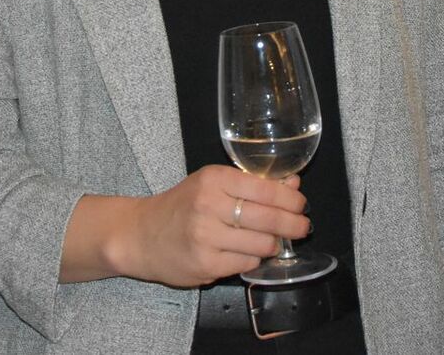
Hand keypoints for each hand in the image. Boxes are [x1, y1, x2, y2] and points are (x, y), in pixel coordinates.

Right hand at [109, 165, 307, 287]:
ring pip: (261, 244)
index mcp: (213, 180)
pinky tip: (248, 253)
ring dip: (273, 244)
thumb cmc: (181, 206)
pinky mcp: (205, 264)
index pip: (265, 189)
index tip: (300, 204)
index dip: (290, 199)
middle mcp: (209, 205)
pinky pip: (246, 263)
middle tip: (302, 226)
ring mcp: (206, 237)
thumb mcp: (212, 185)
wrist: (141, 235)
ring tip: (272, 241)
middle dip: (293, 224)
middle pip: (268, 218)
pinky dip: (253, 259)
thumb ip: (252, 184)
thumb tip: (293, 185)